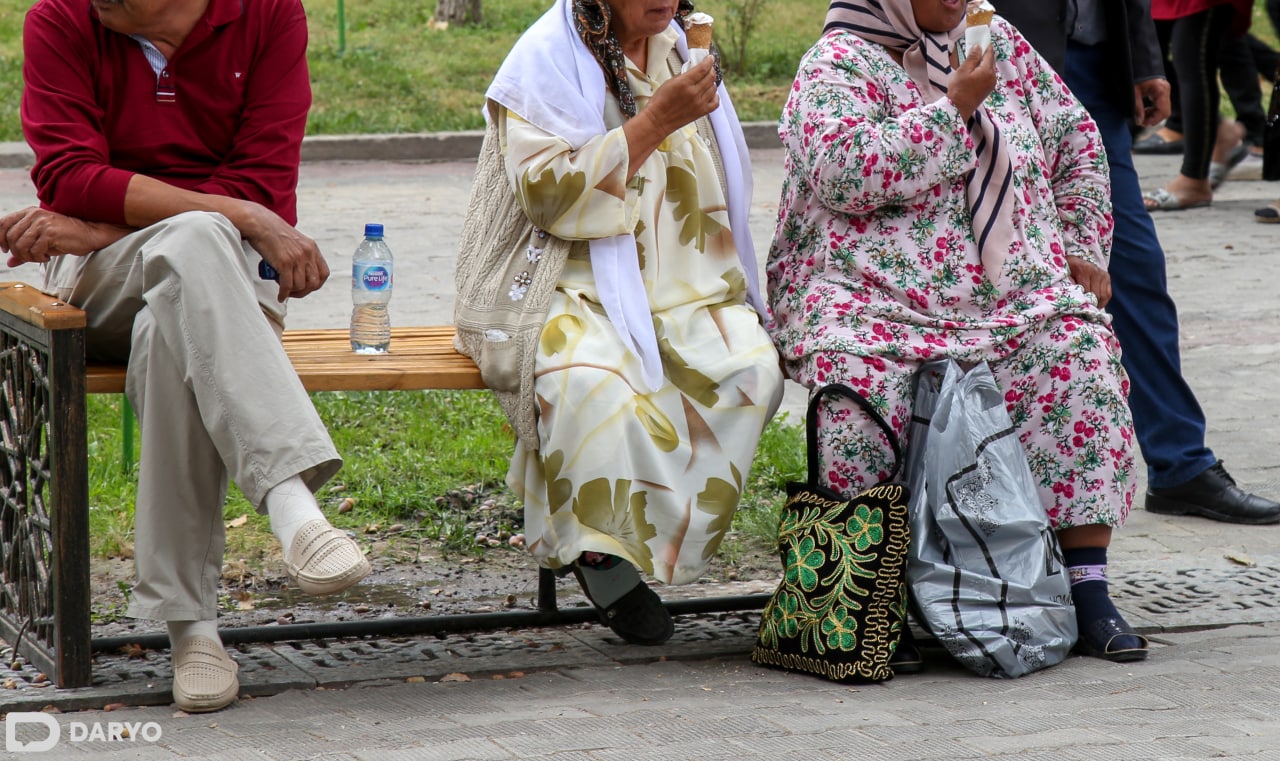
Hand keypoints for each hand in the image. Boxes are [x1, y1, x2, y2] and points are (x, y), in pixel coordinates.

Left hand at [0, 207, 129, 266]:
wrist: (88, 234)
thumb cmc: (65, 237)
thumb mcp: (41, 241)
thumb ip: (24, 250)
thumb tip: (10, 262)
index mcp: (29, 213)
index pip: (3, 223)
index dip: (0, 238)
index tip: (6, 250)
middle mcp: (33, 215)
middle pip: (10, 236)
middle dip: (17, 252)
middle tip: (28, 257)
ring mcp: (42, 223)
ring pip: (21, 244)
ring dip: (28, 256)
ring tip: (39, 257)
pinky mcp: (50, 233)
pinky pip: (34, 250)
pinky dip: (38, 258)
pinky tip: (47, 257)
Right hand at [236, 201, 328, 300]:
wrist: (259, 223)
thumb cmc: (272, 233)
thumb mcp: (295, 241)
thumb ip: (302, 254)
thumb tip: (302, 273)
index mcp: (312, 248)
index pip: (324, 273)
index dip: (316, 284)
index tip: (307, 287)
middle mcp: (307, 253)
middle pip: (314, 283)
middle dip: (304, 291)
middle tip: (294, 292)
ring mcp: (297, 258)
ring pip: (300, 286)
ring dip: (292, 292)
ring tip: (283, 288)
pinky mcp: (284, 262)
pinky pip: (287, 285)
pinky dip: (284, 294)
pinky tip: (280, 295)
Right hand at [643, 56, 719, 136]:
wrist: (658, 120)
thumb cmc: (660, 102)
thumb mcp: (669, 82)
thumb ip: (683, 75)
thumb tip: (693, 70)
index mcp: (684, 83)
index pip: (703, 68)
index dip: (709, 61)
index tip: (710, 58)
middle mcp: (694, 93)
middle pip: (710, 77)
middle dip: (711, 70)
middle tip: (710, 68)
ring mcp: (699, 103)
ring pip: (714, 88)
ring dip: (712, 82)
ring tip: (708, 80)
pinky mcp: (701, 112)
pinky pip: (715, 102)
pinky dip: (715, 96)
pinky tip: (711, 93)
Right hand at [947, 43, 996, 121]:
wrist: (958, 109)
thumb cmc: (958, 89)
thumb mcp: (963, 70)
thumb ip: (972, 57)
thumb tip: (978, 46)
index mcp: (987, 70)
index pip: (989, 53)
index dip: (986, 45)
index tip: (982, 39)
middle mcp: (992, 76)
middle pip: (991, 61)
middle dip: (985, 54)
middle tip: (976, 49)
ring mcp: (991, 84)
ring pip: (990, 68)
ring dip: (983, 63)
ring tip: (973, 61)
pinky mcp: (988, 90)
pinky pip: (988, 76)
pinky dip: (983, 71)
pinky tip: (974, 72)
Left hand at [1067, 255, 1110, 307]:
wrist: (1076, 260)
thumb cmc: (1068, 270)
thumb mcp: (1065, 275)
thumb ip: (1068, 284)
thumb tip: (1074, 299)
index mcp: (1083, 270)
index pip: (1086, 290)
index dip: (1083, 301)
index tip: (1080, 308)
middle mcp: (1095, 271)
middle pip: (1096, 294)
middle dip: (1091, 303)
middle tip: (1086, 310)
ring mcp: (1102, 274)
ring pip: (1103, 295)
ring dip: (1097, 303)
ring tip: (1091, 308)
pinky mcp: (1107, 277)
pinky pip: (1108, 293)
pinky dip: (1103, 301)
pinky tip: (1098, 305)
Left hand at [1134, 78, 1170, 126]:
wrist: (1138, 65)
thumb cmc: (1136, 76)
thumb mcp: (1134, 93)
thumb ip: (1137, 108)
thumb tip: (1139, 121)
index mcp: (1161, 90)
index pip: (1163, 111)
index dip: (1153, 120)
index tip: (1142, 123)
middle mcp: (1166, 90)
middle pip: (1165, 112)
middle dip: (1153, 118)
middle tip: (1141, 120)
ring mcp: (1165, 91)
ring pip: (1163, 109)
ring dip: (1153, 115)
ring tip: (1141, 114)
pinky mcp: (1162, 91)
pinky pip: (1161, 105)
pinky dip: (1153, 110)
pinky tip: (1145, 110)